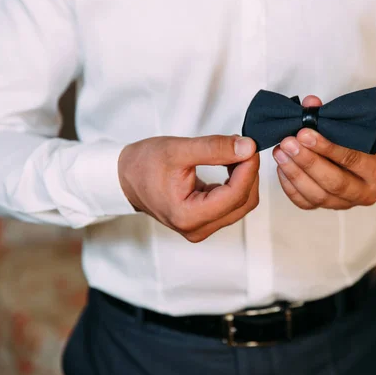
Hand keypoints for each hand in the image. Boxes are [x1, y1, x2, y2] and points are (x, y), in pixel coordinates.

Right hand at [118, 135, 258, 241]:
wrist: (125, 177)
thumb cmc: (144, 165)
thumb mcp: (179, 149)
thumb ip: (215, 148)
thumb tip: (247, 147)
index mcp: (188, 216)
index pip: (235, 195)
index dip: (248, 169)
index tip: (250, 146)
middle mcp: (197, 229)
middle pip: (243, 202)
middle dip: (249, 173)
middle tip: (244, 146)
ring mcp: (202, 227)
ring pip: (241, 204)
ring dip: (244, 178)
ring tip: (234, 153)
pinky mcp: (204, 221)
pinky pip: (232, 204)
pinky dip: (237, 183)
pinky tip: (230, 164)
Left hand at [272, 95, 375, 209]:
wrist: (362, 159)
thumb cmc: (358, 141)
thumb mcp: (353, 127)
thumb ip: (331, 116)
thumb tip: (310, 103)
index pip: (353, 160)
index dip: (327, 147)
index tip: (305, 133)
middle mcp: (367, 193)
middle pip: (334, 182)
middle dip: (308, 162)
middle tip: (288, 143)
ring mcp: (346, 204)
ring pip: (317, 195)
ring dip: (295, 172)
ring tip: (280, 152)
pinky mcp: (327, 209)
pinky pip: (305, 202)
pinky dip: (290, 185)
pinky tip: (282, 167)